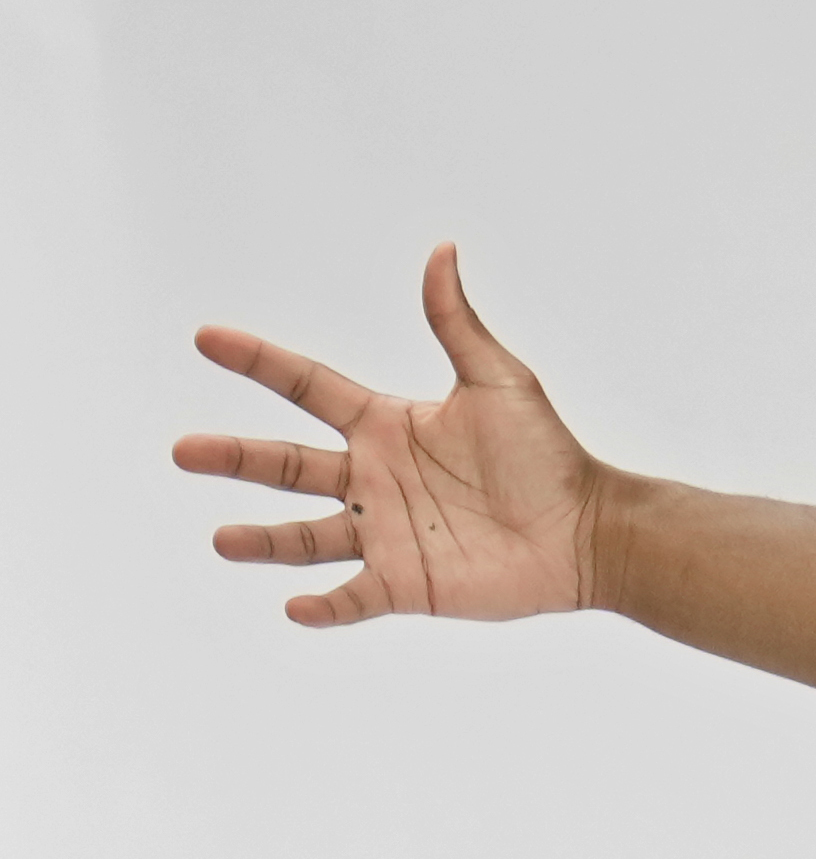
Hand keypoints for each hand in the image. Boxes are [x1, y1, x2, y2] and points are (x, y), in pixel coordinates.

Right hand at [174, 245, 601, 626]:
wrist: (589, 530)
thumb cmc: (549, 454)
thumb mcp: (500, 381)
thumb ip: (457, 323)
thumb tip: (441, 250)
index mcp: (386, 425)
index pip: (308, 387)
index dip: (260, 362)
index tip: (207, 338)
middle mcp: (373, 477)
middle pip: (288, 465)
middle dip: (236, 459)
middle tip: (183, 451)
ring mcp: (386, 533)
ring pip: (308, 536)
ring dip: (265, 540)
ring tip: (223, 540)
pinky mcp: (408, 584)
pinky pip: (354, 597)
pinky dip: (326, 606)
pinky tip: (296, 608)